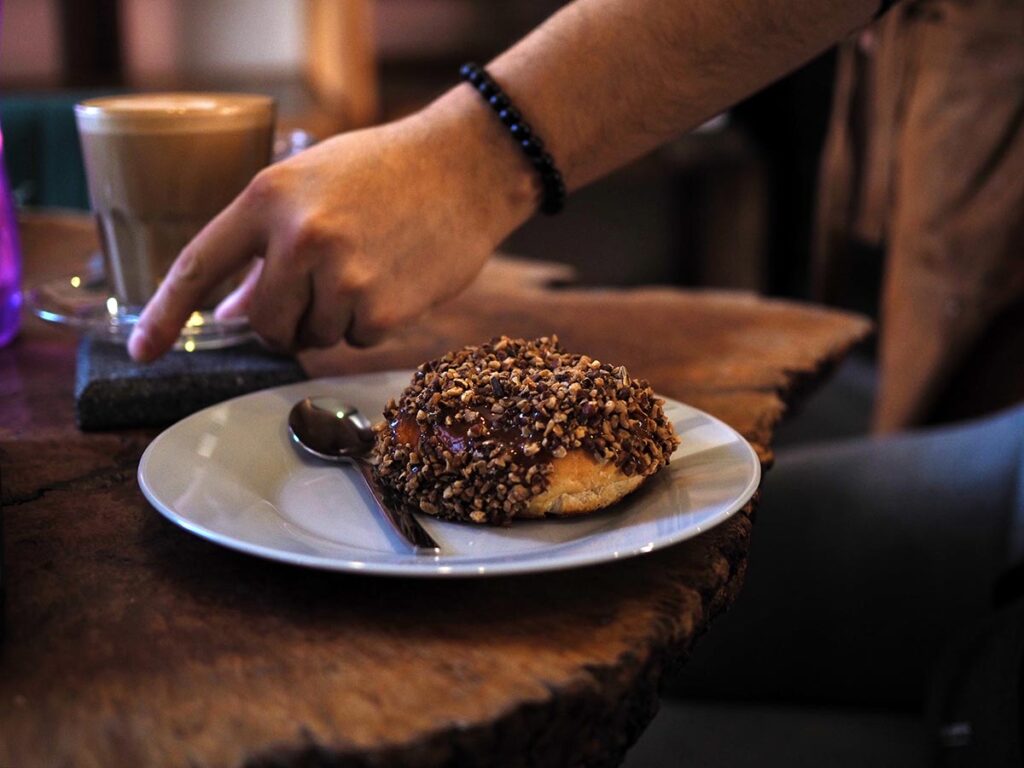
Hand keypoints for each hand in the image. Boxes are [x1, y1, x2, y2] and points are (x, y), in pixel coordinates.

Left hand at [127, 88, 537, 360]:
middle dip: (283, 320)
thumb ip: (264, 246)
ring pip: (312, 336)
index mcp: (268, 197)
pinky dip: (371, 321)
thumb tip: (232, 314)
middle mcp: (298, 238)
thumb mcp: (312, 186)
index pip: (199, 265)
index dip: (165, 314)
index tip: (142, 351)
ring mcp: (341, 277)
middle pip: (262, 322)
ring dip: (333, 318)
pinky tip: (395, 278)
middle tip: (318, 292)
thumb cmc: (384, 171)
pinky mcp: (381, 310)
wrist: (466, 167)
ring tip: (369, 268)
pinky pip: (356, 340)